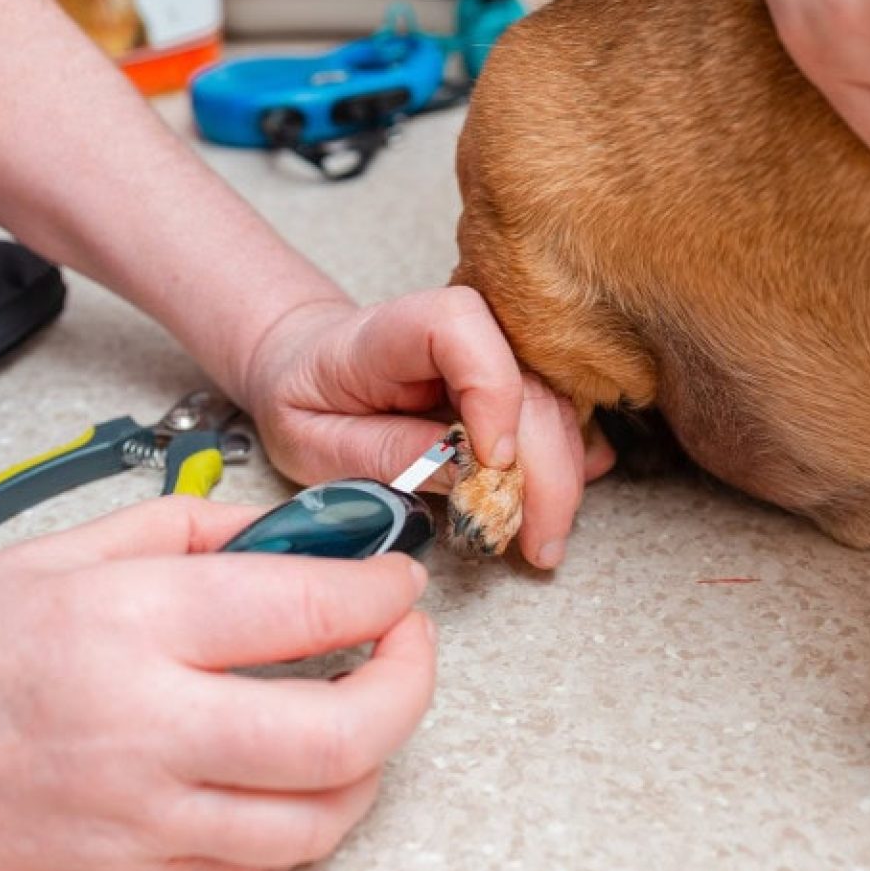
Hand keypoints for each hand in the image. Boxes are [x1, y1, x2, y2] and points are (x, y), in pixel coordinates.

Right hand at [0, 499, 433, 870]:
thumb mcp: (76, 548)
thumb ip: (203, 530)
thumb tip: (300, 535)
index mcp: (134, 623)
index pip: (309, 609)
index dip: (382, 589)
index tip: (397, 579)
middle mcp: (148, 727)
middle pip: (343, 732)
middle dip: (411, 681)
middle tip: (408, 642)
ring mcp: (144, 816)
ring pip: (321, 816)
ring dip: (375, 756)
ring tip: (368, 704)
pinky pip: (264, 861)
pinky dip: (314, 811)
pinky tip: (308, 766)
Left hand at [242, 287, 614, 568]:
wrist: (308, 372)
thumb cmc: (307, 404)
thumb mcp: (315, 443)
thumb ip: (386, 453)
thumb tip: (468, 475)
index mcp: (388, 332)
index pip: (459, 327)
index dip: (490, 388)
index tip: (492, 464)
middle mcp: (454, 331)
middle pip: (526, 380)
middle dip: (544, 468)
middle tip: (538, 543)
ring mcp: (490, 353)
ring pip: (552, 404)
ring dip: (559, 478)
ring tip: (542, 542)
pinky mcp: (509, 380)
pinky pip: (554, 416)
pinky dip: (563, 463)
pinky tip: (556, 504)